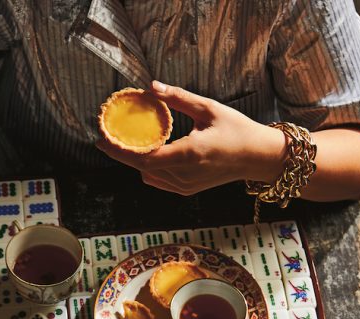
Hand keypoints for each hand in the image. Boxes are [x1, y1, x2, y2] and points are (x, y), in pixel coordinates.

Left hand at [96, 81, 285, 194]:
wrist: (257, 158)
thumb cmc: (238, 130)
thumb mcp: (209, 108)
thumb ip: (178, 99)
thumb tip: (152, 87)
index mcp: (188, 154)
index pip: (143, 157)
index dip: (119, 150)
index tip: (101, 139)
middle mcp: (184, 175)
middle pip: (140, 168)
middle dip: (120, 154)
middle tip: (104, 138)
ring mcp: (185, 186)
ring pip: (148, 175)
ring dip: (136, 160)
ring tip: (127, 142)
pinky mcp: (187, 190)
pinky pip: (158, 180)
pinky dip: (148, 167)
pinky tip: (149, 152)